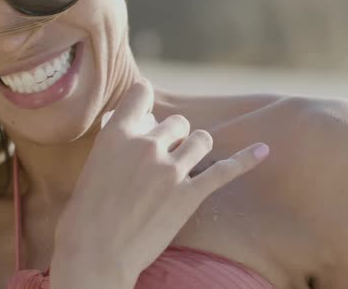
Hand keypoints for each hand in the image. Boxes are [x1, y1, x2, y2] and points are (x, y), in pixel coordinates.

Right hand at [51, 80, 269, 286]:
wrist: (96, 253)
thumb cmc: (85, 216)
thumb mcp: (93, 168)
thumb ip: (116, 146)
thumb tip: (132, 134)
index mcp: (117, 135)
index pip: (141, 93)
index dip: (147, 99)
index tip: (148, 108)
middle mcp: (147, 145)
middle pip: (177, 122)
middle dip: (174, 135)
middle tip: (164, 156)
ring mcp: (171, 169)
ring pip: (201, 139)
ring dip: (196, 148)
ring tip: (188, 162)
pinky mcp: (189, 194)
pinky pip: (223, 170)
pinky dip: (246, 159)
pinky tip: (263, 150)